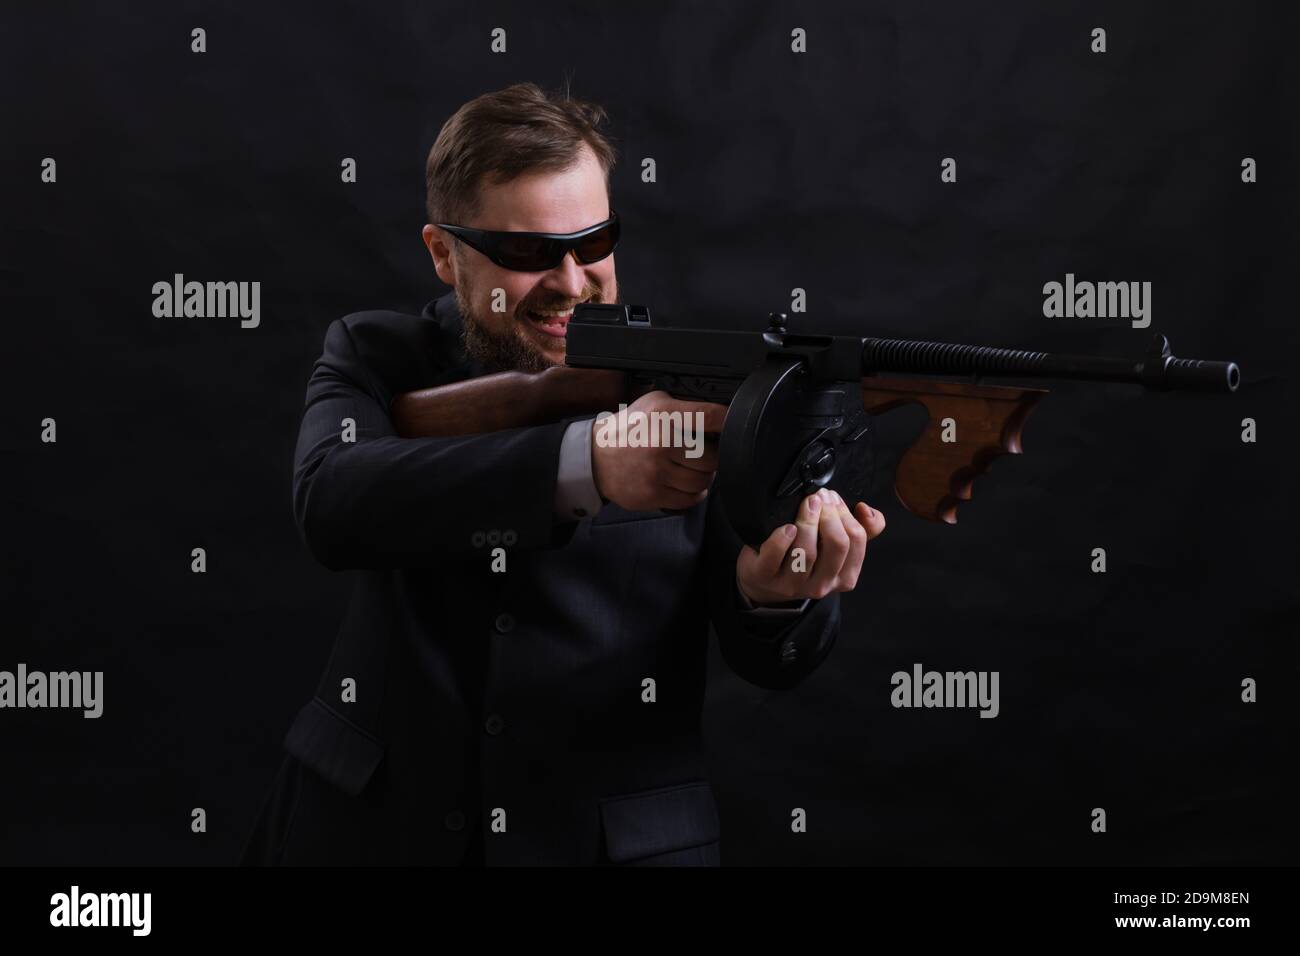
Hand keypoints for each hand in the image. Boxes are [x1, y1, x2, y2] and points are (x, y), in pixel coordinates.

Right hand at [590, 391, 728, 511]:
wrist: (595, 458)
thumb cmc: (629, 429)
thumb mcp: (653, 403)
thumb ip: (684, 405)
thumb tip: (718, 415)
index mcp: (664, 414)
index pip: (711, 416)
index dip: (727, 422)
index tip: (732, 425)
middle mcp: (661, 442)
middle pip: (712, 458)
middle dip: (712, 458)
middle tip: (704, 456)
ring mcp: (656, 471)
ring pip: (703, 481)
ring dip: (703, 478)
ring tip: (694, 471)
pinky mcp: (652, 494)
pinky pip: (689, 499)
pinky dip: (693, 494)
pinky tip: (685, 485)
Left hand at [736, 489, 884, 604]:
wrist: (767, 580)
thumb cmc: (805, 557)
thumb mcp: (836, 547)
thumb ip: (862, 529)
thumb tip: (867, 510)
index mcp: (844, 576)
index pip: (856, 541)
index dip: (846, 513)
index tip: (834, 498)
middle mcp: (822, 585)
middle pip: (837, 545)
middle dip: (830, 514)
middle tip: (820, 497)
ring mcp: (793, 584)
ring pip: (807, 552)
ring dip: (808, 521)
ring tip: (807, 504)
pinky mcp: (766, 577)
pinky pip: (775, 557)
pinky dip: (781, 539)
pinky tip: (786, 527)